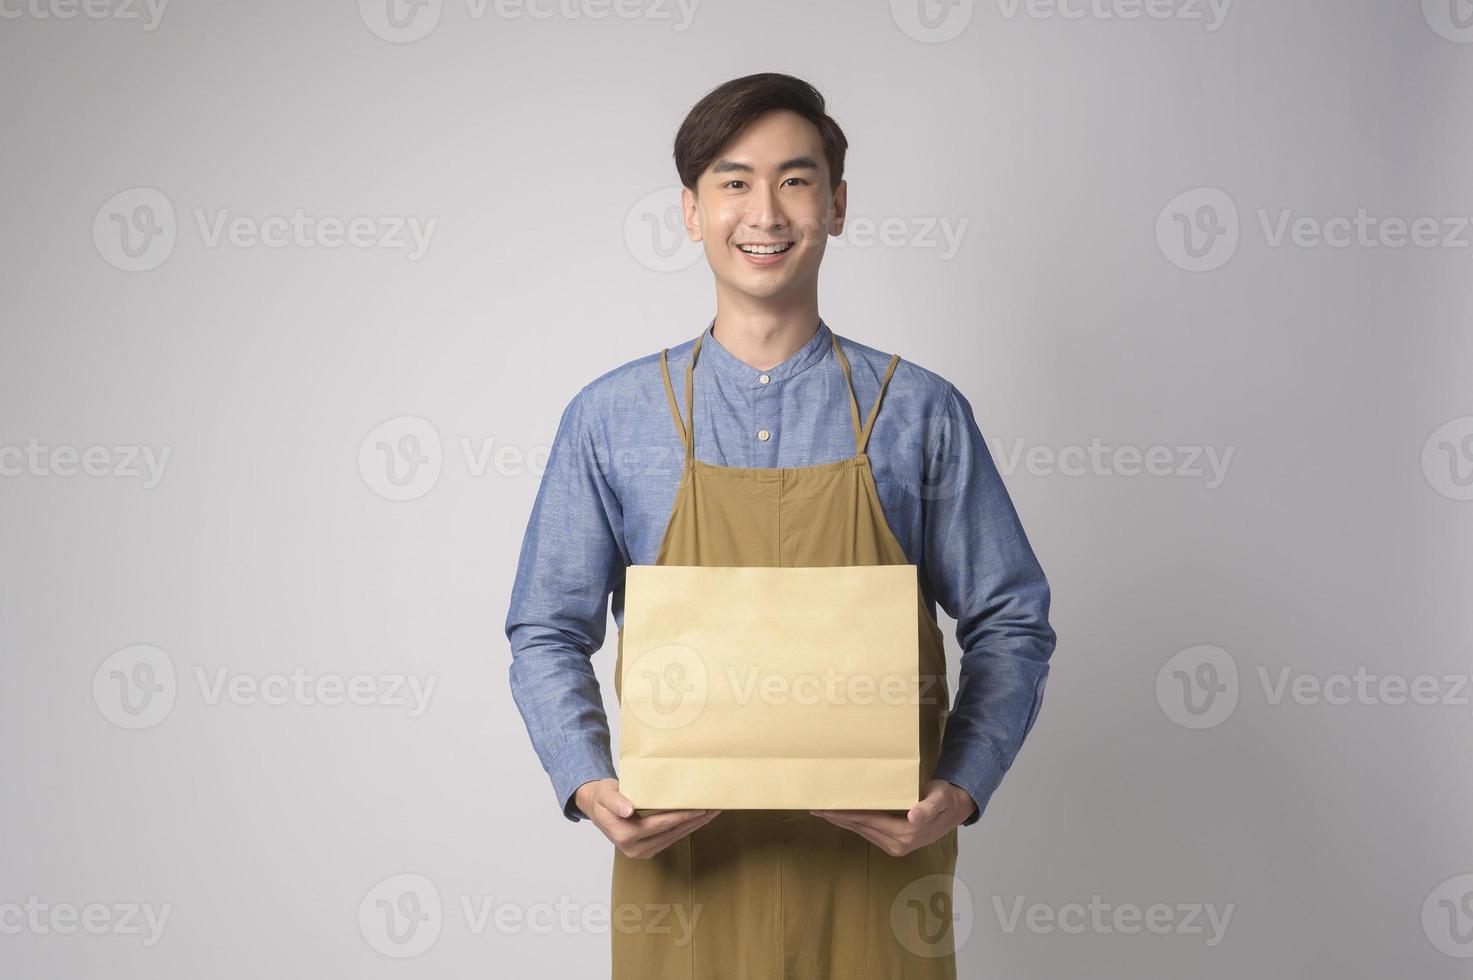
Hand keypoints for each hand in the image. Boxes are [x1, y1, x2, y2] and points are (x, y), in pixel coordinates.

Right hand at [574, 778, 720, 859]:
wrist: (598, 809)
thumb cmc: (604, 797)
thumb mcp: (605, 794)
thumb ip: (615, 801)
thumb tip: (627, 810)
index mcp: (624, 835)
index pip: (661, 824)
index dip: (682, 816)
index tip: (700, 808)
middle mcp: (633, 848)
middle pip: (671, 833)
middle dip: (694, 821)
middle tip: (714, 809)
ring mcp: (641, 852)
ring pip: (673, 838)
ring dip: (693, 826)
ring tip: (711, 813)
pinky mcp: (647, 851)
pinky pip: (670, 839)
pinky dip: (684, 829)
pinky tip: (697, 820)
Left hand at [810, 779, 975, 856]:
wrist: (955, 809)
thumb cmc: (945, 798)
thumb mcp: (940, 798)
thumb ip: (928, 807)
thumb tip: (915, 815)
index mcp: (907, 832)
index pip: (868, 821)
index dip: (846, 815)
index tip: (827, 808)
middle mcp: (899, 843)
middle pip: (861, 828)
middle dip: (837, 818)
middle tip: (815, 807)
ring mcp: (896, 845)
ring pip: (862, 831)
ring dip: (842, 822)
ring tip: (823, 811)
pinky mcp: (894, 843)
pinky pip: (868, 832)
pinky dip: (853, 824)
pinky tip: (842, 816)